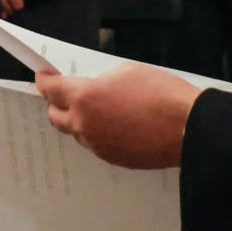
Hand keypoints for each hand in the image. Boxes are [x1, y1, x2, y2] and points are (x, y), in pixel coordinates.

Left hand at [38, 63, 200, 169]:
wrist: (188, 128)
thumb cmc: (161, 94)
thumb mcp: (128, 71)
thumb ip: (103, 80)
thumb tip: (97, 87)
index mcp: (85, 98)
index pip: (51, 90)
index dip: (44, 81)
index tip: (43, 76)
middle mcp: (85, 125)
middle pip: (56, 117)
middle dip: (56, 104)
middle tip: (65, 94)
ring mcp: (99, 146)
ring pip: (78, 133)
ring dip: (80, 121)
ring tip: (98, 111)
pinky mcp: (114, 159)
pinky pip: (97, 145)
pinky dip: (100, 135)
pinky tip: (116, 126)